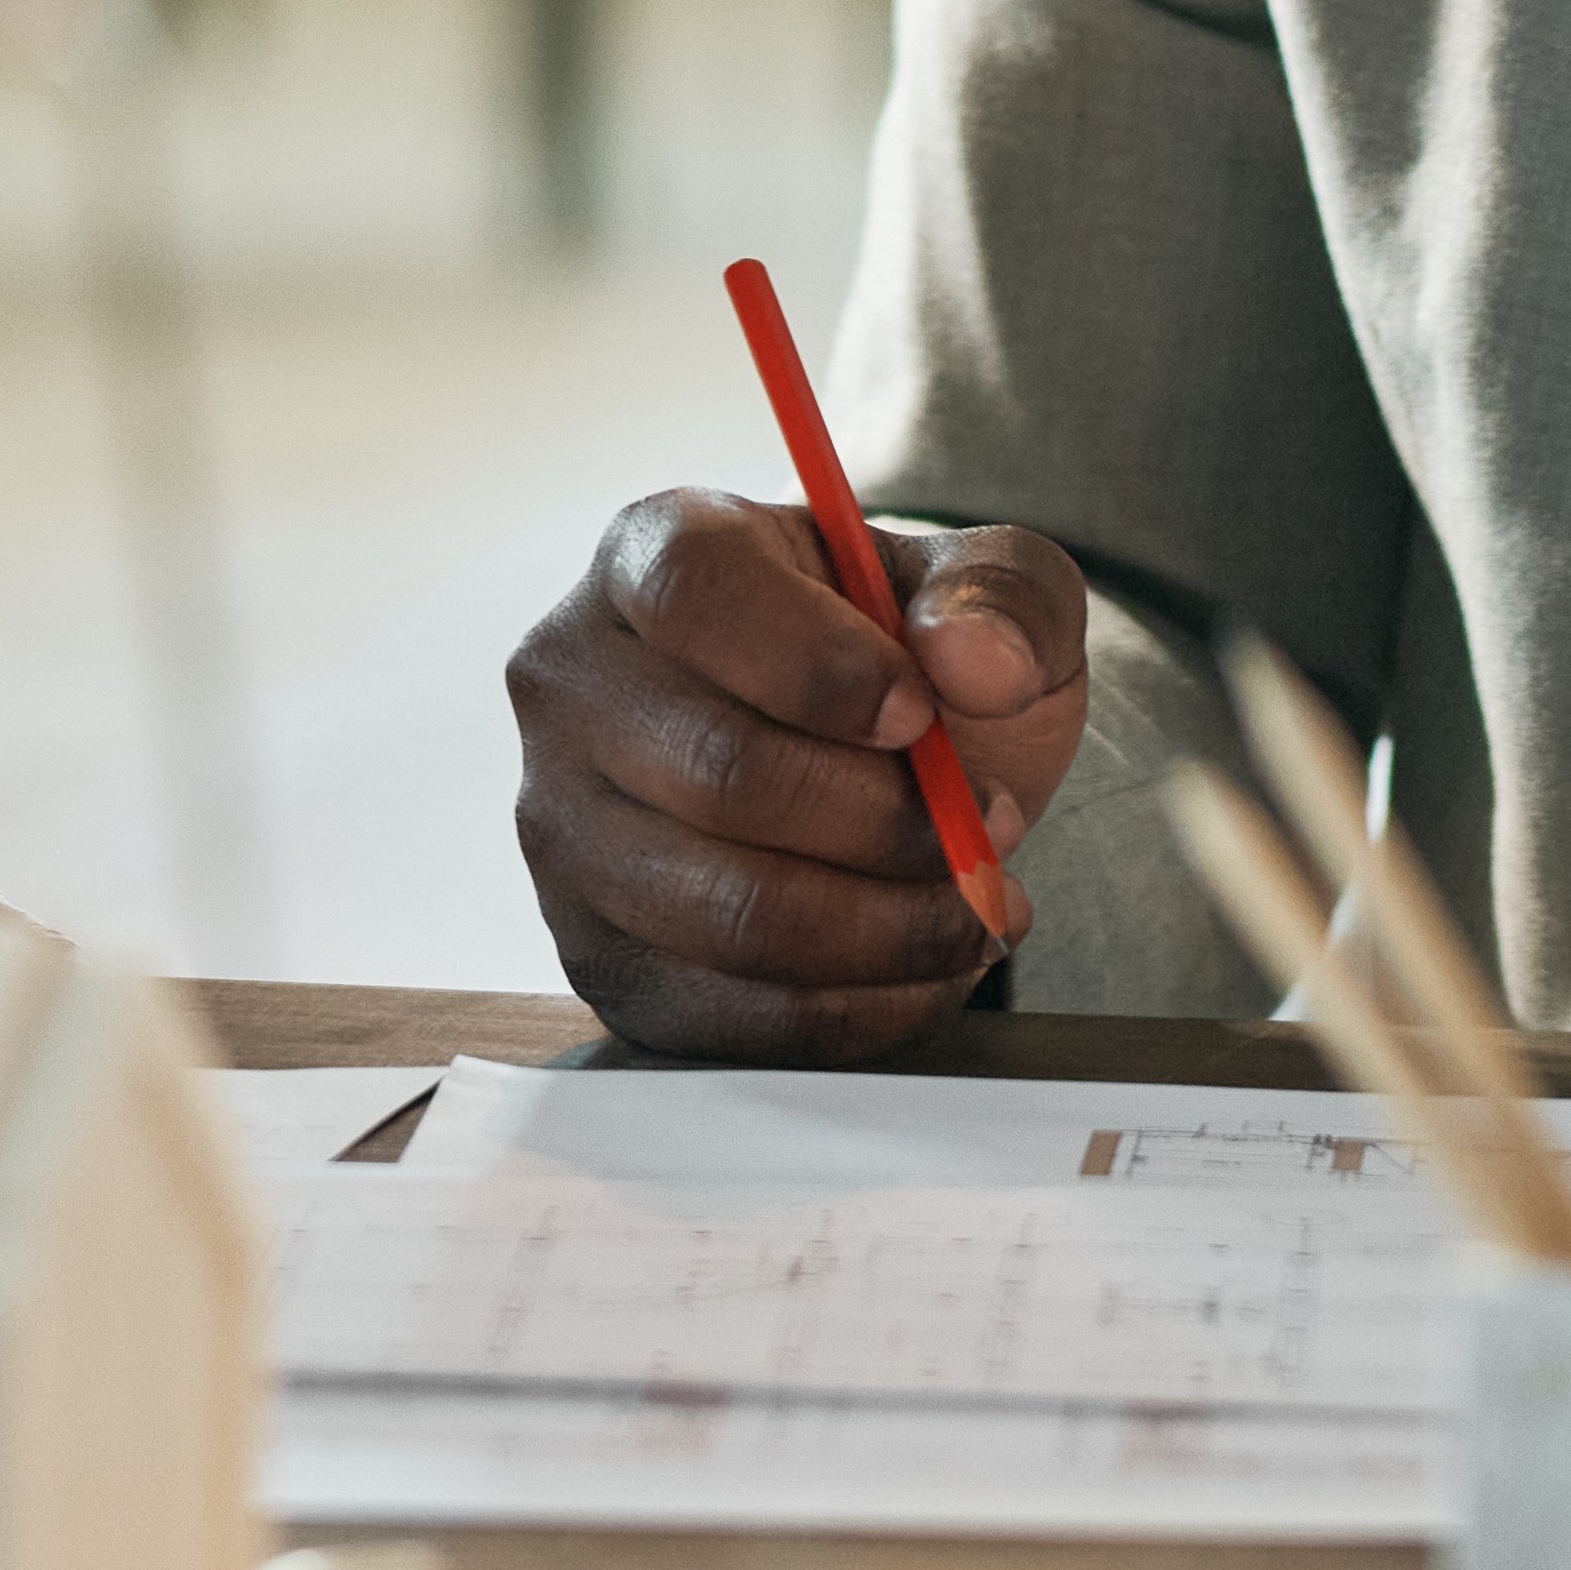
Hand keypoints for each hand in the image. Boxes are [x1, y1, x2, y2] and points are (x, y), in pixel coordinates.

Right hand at [507, 488, 1089, 1060]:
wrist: (876, 769)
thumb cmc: (912, 661)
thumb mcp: (988, 590)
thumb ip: (1004, 595)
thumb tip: (975, 659)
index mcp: (652, 553)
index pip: (696, 592)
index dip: (818, 664)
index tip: (922, 714)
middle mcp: (573, 684)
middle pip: (723, 772)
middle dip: (889, 820)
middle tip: (991, 826)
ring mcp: (566, 829)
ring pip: (730, 913)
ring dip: (891, 928)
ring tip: (980, 902)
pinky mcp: (596, 955)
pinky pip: (729, 1016)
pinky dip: (859, 1010)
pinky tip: (928, 969)